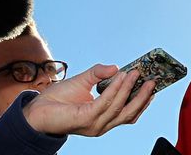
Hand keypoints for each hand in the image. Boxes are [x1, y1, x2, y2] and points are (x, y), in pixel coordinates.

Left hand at [22, 64, 155, 135]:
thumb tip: (116, 67)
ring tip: (136, 73)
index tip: (154, 87)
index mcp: (104, 118)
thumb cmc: (58, 98)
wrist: (36, 110)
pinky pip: (106, 102)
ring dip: (130, 88)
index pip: (129, 113)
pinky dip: (116, 88)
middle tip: (153, 80)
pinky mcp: (87, 119)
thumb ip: (99, 73)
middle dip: (143, 96)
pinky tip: (120, 76)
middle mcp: (102, 124)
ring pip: (120, 107)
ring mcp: (96, 124)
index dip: (143, 101)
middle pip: (130, 113)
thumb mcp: (83, 80)